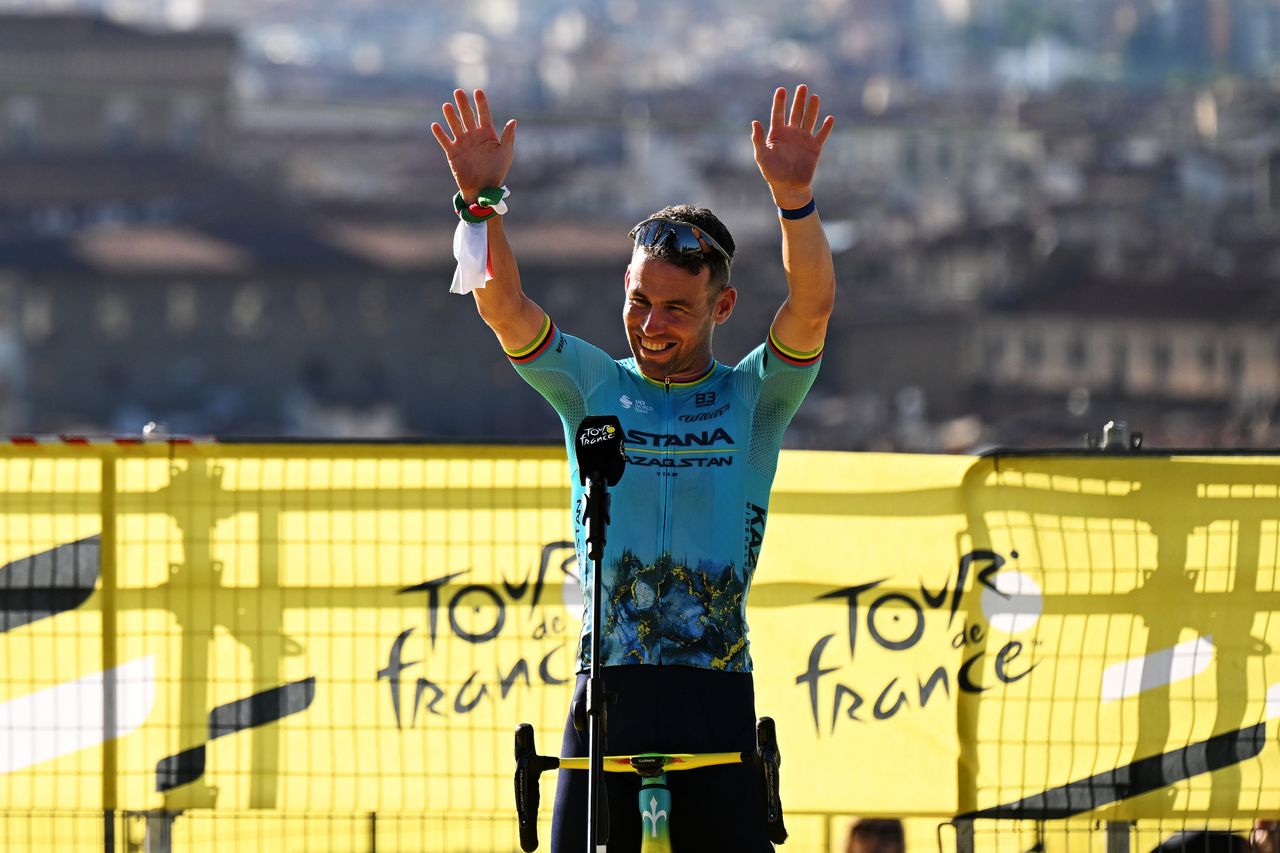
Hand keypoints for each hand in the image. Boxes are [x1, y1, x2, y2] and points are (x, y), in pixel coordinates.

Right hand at [431, 88, 515, 201]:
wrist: (483, 189)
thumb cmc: (497, 172)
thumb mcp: (505, 154)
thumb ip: (508, 137)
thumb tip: (514, 120)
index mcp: (487, 134)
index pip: (484, 114)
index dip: (481, 103)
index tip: (477, 91)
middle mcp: (474, 136)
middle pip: (467, 116)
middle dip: (463, 104)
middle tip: (458, 91)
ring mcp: (462, 143)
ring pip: (455, 126)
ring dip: (450, 116)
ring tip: (446, 105)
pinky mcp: (453, 152)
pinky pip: (445, 140)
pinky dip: (440, 134)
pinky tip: (435, 125)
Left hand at [750, 85, 834, 208]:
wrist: (788, 188)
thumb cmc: (773, 173)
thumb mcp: (762, 156)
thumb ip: (758, 140)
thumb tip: (754, 122)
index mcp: (777, 134)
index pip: (778, 114)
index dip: (779, 102)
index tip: (781, 89)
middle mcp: (791, 134)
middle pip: (796, 112)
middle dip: (799, 100)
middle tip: (802, 87)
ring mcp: (804, 139)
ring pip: (809, 120)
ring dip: (812, 109)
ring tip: (814, 97)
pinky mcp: (815, 148)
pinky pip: (821, 135)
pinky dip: (826, 128)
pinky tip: (829, 118)